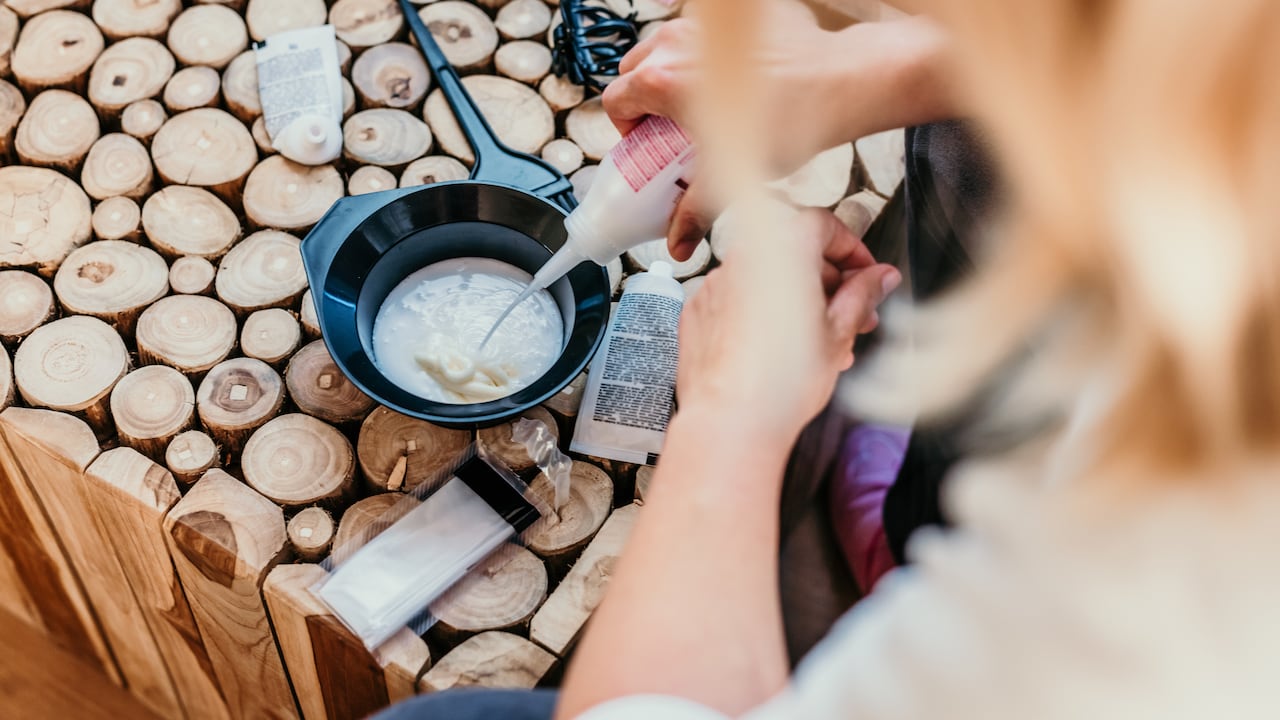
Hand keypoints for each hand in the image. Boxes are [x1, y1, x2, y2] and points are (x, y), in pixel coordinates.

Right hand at [603, 1, 853, 259]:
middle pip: (633, 72)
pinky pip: (694, 38)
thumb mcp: (728, 173)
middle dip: (644, 102)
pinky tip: (724, 86)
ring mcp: (701, 26)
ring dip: (667, 78)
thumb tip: (678, 242)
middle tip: (669, 131)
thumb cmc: (789, 117)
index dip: (627, 129)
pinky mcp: (727, 20)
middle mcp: (675, 46)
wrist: (836, 81)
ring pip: (660, 50)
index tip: (648, 144)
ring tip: (696, 108)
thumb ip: (694, 211)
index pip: (616, 101)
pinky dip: (697, 58)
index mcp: (663, 81)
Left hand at [674, 206, 900, 440]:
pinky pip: (739, 300)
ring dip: (799, 301)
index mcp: (782, 247)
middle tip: (855, 316)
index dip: (853, 251)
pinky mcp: (698, 311)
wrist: (729, 422)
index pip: (824, 226)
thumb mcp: (840, 332)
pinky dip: (763, 314)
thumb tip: (880, 277)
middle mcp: (743, 257)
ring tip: (824, 343)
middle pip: (795, 252)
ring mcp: (715, 284)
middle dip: (829, 282)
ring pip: (768, 279)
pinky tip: (782, 350)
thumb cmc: (782, 381)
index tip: (868, 277)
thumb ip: (863, 293)